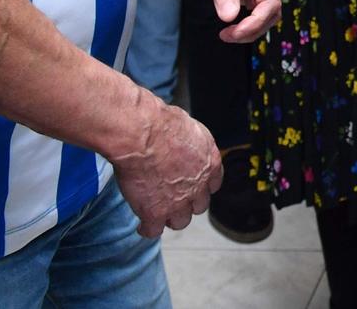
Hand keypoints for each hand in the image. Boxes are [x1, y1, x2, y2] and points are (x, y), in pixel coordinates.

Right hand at [110, 94, 221, 236]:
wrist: (144, 135)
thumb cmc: (163, 124)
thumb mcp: (191, 128)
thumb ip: (192, 144)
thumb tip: (185, 143)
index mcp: (210, 164)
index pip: (213, 184)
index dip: (202, 186)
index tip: (194, 186)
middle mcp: (198, 186)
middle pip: (198, 206)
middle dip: (187, 203)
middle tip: (173, 198)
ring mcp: (178, 203)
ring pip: (180, 221)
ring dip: (170, 218)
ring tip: (159, 213)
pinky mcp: (155, 213)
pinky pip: (153, 231)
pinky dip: (147, 229)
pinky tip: (142, 225)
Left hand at [182, 0, 280, 42]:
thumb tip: (230, 17)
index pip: (270, 3)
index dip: (255, 22)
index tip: (234, 31)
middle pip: (270, 13)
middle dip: (252, 29)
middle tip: (228, 35)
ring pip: (264, 15)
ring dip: (249, 29)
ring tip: (227, 34)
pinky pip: (254, 12)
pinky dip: (245, 23)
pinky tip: (230, 26)